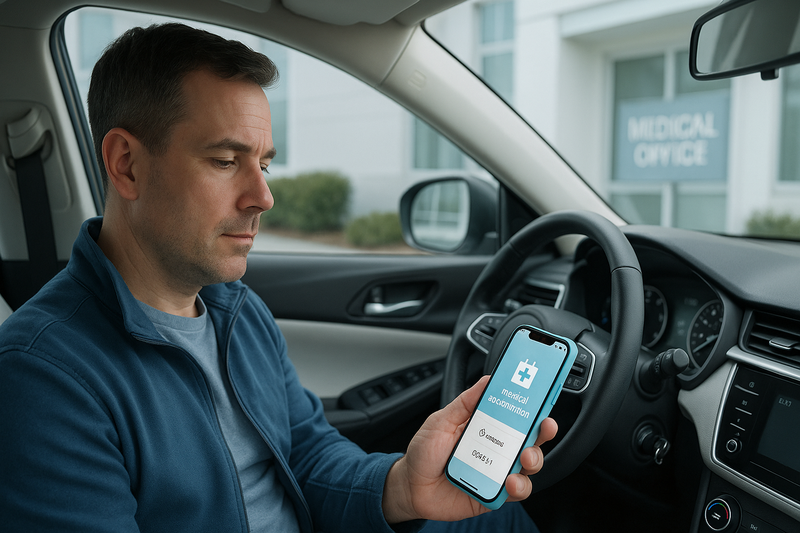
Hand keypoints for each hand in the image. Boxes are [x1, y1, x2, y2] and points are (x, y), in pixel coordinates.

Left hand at [381, 375, 557, 523]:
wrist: (410, 487)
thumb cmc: (424, 452)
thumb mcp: (441, 421)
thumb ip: (464, 403)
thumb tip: (486, 381)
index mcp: (486, 427)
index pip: (516, 414)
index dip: (533, 407)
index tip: (543, 397)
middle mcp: (496, 449)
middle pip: (530, 438)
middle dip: (543, 431)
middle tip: (543, 426)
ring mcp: (497, 471)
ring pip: (529, 465)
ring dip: (534, 459)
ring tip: (525, 458)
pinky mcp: (495, 494)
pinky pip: (516, 492)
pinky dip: (518, 487)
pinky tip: (510, 482)